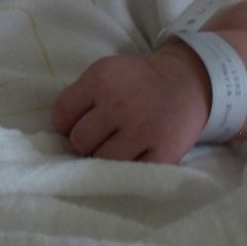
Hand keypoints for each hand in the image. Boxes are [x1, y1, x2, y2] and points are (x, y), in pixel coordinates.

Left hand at [51, 46, 208, 161]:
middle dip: (87, 141)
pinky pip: (130, 173)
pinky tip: (134, 155)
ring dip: (106, 157)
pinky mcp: (163, 153)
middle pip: (80, 141)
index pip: (62, 115)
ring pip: (101, 161)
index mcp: (101, 79)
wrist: (187, 83)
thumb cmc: (138, 81)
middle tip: (103, 135)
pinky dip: (128, 169)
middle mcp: (120, 104)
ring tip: (119, 145)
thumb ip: (82, 96)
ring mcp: (142, 130)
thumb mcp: (106, 72)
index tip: (81, 122)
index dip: (67, 123)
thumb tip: (60, 132)